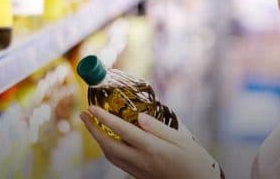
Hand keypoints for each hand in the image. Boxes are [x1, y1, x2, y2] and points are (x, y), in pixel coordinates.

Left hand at [80, 106, 222, 178]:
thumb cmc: (195, 160)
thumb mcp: (182, 139)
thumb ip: (159, 127)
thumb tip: (140, 117)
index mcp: (152, 148)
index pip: (121, 130)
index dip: (104, 118)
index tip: (91, 107)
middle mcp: (141, 160)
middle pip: (108, 145)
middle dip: (93, 129)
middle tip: (83, 115)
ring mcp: (139, 170)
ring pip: (110, 156)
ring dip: (98, 140)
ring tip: (92, 126)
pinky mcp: (140, 176)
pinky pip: (118, 162)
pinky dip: (108, 150)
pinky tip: (108, 141)